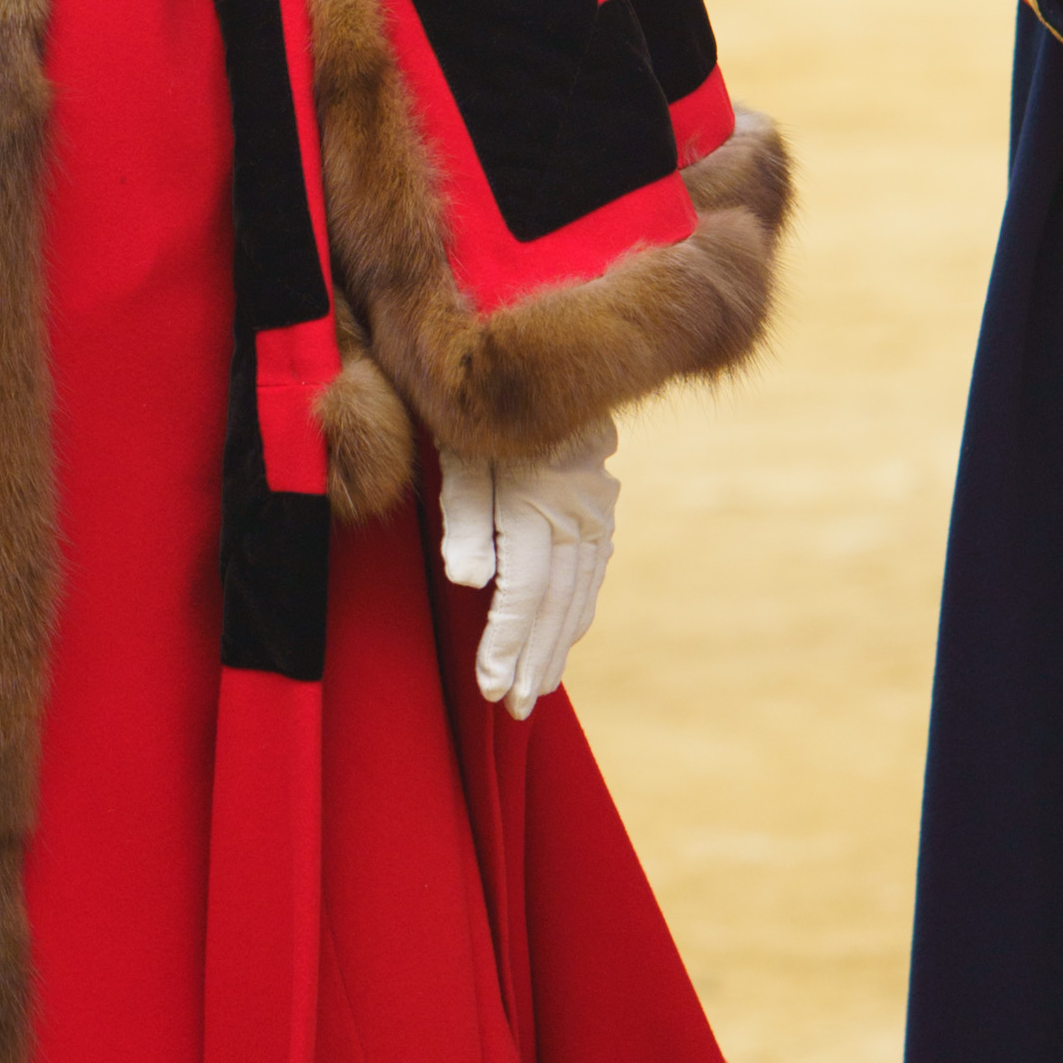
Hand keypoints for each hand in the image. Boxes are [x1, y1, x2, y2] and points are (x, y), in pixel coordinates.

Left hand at [437, 423, 619, 710]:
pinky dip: (578, 610)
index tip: (491, 687)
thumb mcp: (461, 449)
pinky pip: (593, 569)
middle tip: (515, 710)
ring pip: (579, 592)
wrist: (544, 353)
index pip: (523, 592)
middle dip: (534, 660)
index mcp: (536, 502)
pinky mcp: (600, 504)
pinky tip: (566, 637)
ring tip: (538, 689)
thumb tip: (468, 582)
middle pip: (555, 603)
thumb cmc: (482, 406)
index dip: (507, 643)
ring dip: (557, 645)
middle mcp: (575, 512)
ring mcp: (595, 509)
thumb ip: (463, 514)